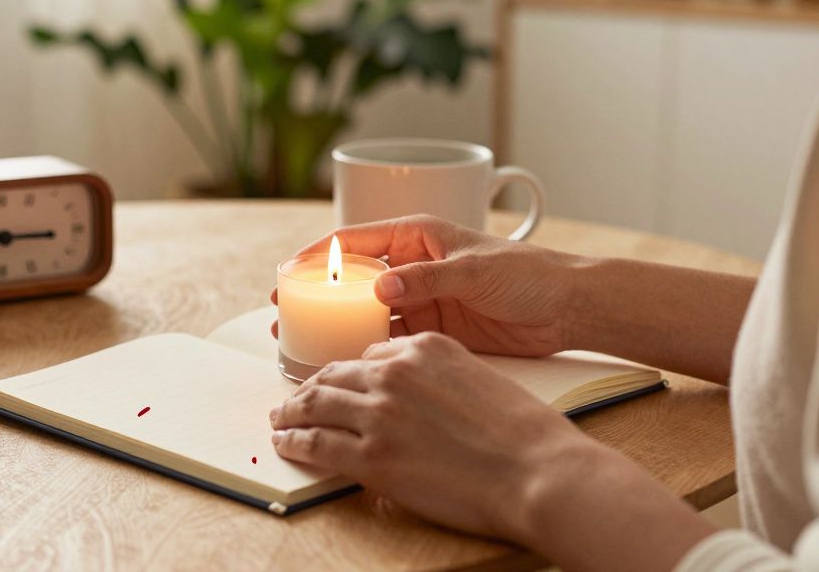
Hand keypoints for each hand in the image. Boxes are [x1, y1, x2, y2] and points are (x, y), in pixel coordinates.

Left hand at [269, 332, 599, 539]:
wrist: (537, 472)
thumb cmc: (524, 434)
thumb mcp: (479, 378)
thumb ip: (439, 379)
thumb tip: (416, 399)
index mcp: (425, 347)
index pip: (370, 353)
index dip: (350, 371)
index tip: (340, 381)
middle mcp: (395, 372)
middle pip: (335, 373)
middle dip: (310, 386)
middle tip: (296, 398)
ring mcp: (378, 412)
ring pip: (316, 403)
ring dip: (292, 411)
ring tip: (281, 419)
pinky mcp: (370, 454)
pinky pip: (316, 443)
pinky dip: (294, 442)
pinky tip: (285, 443)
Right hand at [271, 214, 586, 356]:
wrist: (567, 309)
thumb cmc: (529, 273)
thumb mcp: (475, 270)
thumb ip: (428, 278)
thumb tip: (382, 285)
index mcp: (419, 236)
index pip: (357, 240)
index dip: (321, 255)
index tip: (291, 270)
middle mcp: (413, 266)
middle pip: (353, 279)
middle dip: (318, 293)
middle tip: (285, 311)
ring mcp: (420, 299)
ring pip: (366, 311)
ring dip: (336, 323)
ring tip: (301, 339)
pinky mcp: (432, 330)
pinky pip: (389, 337)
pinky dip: (366, 346)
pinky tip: (343, 357)